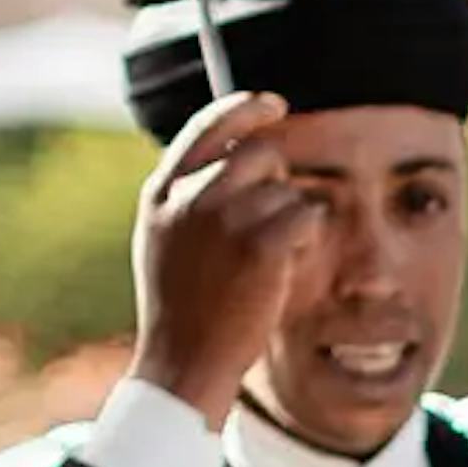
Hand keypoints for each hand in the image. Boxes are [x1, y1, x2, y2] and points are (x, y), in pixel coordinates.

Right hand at [131, 94, 320, 421]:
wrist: (183, 362)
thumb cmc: (182, 307)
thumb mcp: (165, 240)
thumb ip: (188, 196)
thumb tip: (232, 154)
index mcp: (162, 192)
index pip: (208, 127)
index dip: (246, 110)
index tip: (274, 105)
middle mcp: (190, 196)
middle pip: (260, 152)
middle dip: (279, 178)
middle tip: (274, 217)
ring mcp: (224, 218)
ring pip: (287, 189)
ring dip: (291, 219)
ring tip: (268, 259)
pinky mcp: (261, 244)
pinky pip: (305, 216)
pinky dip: (305, 239)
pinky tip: (283, 267)